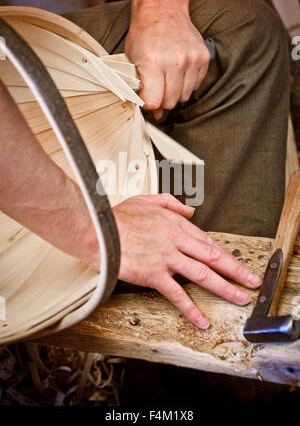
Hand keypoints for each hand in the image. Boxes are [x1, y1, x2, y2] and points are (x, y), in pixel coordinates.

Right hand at [113, 194, 260, 328]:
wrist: (97, 230)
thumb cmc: (118, 217)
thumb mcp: (147, 200)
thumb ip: (171, 203)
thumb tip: (191, 210)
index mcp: (175, 224)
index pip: (207, 241)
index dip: (225, 254)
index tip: (237, 263)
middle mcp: (175, 241)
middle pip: (213, 256)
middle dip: (236, 270)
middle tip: (252, 281)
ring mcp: (166, 258)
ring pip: (202, 274)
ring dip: (224, 287)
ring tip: (239, 298)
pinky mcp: (153, 274)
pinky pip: (176, 294)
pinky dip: (191, 309)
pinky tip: (202, 319)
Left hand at [125, 12, 209, 119]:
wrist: (162, 9)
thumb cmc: (144, 35)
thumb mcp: (133, 61)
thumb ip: (141, 89)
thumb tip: (155, 114)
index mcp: (152, 62)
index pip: (154, 101)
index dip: (149, 105)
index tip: (146, 100)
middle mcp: (174, 61)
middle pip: (170, 102)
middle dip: (162, 100)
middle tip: (156, 88)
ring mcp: (191, 59)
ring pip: (184, 96)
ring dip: (175, 93)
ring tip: (166, 78)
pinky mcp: (203, 57)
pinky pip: (196, 86)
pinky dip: (186, 84)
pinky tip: (177, 71)